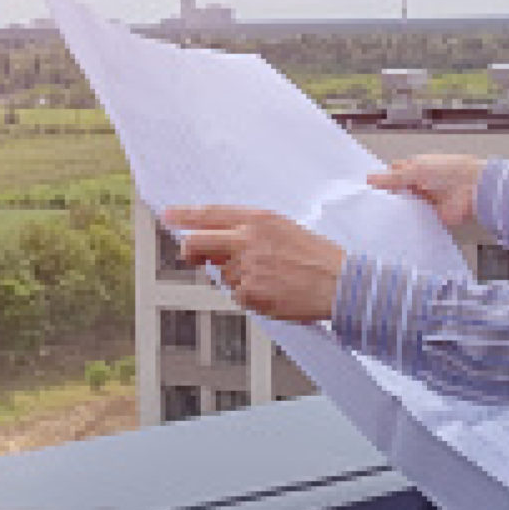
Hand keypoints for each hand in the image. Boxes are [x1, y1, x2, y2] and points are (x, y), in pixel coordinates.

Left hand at [163, 205, 347, 322]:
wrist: (340, 283)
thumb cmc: (318, 257)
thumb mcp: (284, 229)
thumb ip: (250, 232)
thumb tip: (219, 241)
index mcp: (258, 219)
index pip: (210, 214)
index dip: (184, 215)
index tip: (168, 215)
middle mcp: (248, 239)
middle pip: (196, 244)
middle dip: (191, 252)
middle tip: (194, 257)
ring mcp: (246, 267)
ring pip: (222, 274)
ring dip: (238, 278)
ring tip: (270, 277)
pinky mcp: (250, 291)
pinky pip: (237, 294)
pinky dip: (251, 296)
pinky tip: (273, 290)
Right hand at [367, 153, 486, 229]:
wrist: (472, 188)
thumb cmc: (447, 171)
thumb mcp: (414, 171)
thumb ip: (391, 178)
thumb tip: (370, 178)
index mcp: (417, 167)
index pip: (395, 173)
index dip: (383, 180)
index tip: (369, 189)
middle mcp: (421, 183)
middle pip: (399, 190)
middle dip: (388, 196)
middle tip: (372, 205)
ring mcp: (426, 199)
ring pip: (406, 205)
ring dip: (398, 210)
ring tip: (380, 217)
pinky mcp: (432, 215)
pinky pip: (417, 219)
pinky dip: (409, 221)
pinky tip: (397, 226)